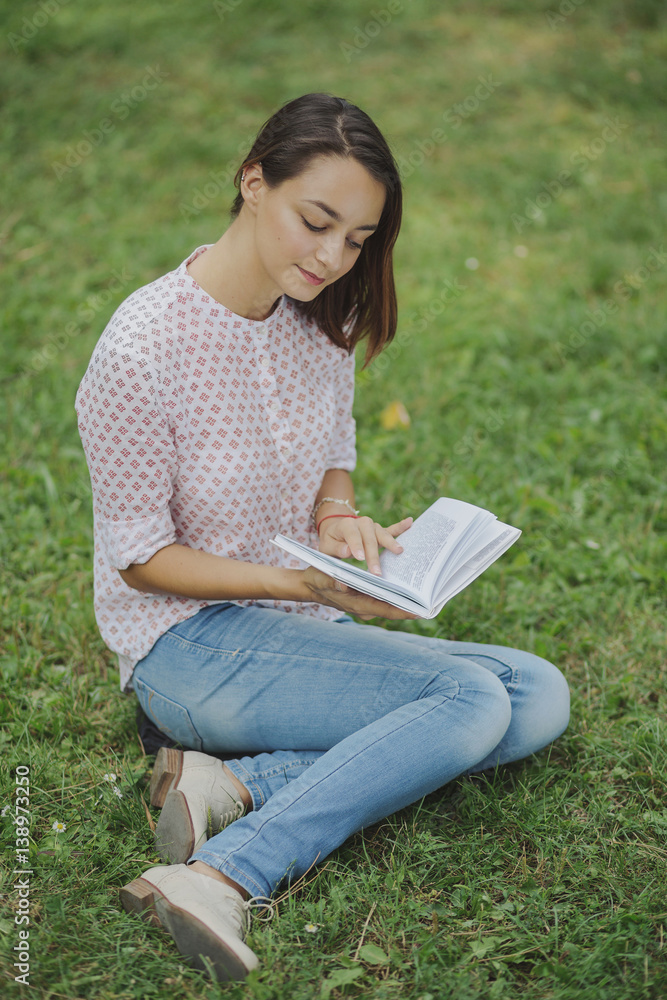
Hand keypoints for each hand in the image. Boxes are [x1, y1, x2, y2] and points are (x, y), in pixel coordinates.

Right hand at [302, 566, 418, 620]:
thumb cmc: (317, 580)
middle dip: (410, 606)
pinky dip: (395, 594)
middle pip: (391, 609)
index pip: (385, 610)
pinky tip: (406, 585)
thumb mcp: (322, 577)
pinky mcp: (366, 598)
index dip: (403, 611)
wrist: (310, 585)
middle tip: (429, 602)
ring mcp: (366, 603)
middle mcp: (365, 606)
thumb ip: (332, 581)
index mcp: (358, 604)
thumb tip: (343, 585)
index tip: (420, 611)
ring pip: (390, 604)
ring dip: (404, 600)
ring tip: (423, 594)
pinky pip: (384, 598)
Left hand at [317, 514, 413, 575]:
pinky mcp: (379, 531)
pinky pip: (391, 529)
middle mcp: (361, 523)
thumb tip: (348, 552)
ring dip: (390, 543)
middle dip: (373, 554)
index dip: (356, 545)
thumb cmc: (331, 541)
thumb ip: (336, 549)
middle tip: (376, 571)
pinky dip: (401, 526)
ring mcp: (372, 526)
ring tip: (399, 551)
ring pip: (382, 534)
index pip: (352, 535)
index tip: (360, 558)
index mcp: (346, 525)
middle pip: (369, 537)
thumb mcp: (326, 546)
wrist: (336, 531)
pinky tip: (410, 522)